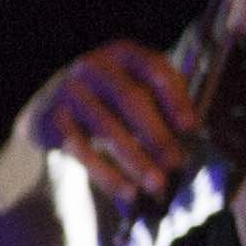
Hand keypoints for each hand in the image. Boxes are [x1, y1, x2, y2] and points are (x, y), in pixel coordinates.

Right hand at [26, 38, 204, 212]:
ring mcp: (69, 91)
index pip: (154, 68)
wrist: (53, 110)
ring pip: (107, 128)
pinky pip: (82, 150)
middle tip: (177, 163)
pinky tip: (127, 192)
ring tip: (157, 185)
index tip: (191, 128)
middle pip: (130, 99)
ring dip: (135, 159)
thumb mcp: (137, 89)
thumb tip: (193, 135)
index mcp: (123, 53)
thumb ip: (165, 103)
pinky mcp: (52, 120)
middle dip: (157, 134)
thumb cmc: (110, 101)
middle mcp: (93, 66)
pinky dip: (107, 174)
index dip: (174, 98)